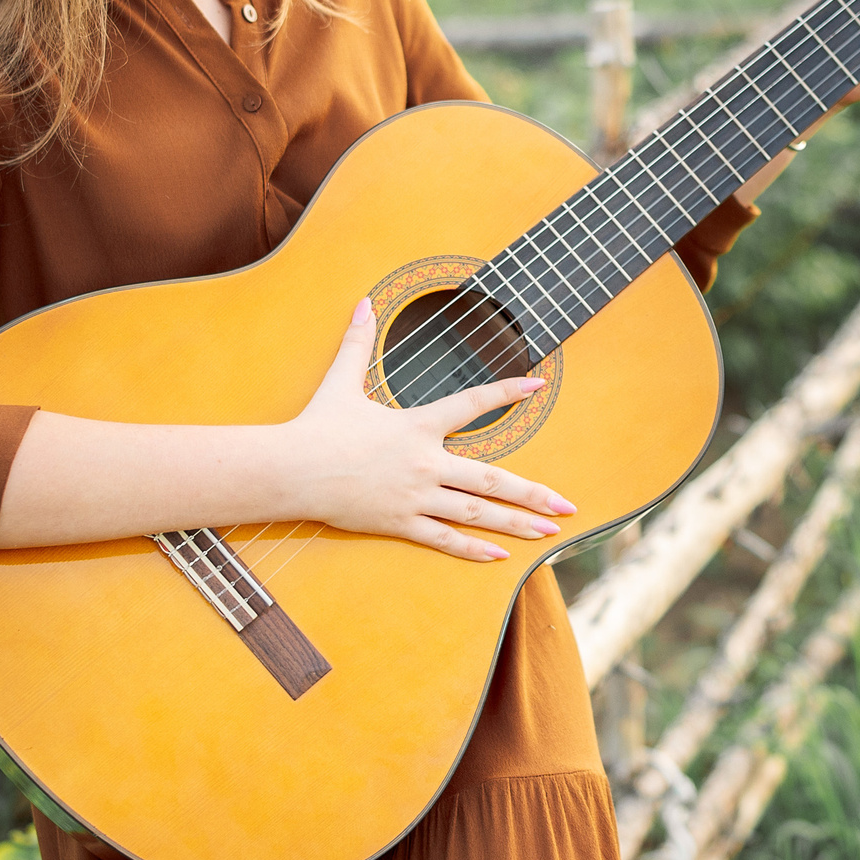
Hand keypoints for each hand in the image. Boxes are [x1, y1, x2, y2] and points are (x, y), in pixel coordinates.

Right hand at [276, 300, 576, 561]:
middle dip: (533, 492)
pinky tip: (500, 557)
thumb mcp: (340, 381)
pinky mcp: (399, 523)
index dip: (505, 393)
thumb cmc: (316, 426)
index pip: (471, 404)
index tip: (536, 387)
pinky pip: (443, 539)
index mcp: (417, 426)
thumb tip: (363, 302)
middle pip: (491, 479)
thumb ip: (358, 343)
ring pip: (476, 514)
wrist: (291, 471)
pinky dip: (472, 550)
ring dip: (515, 522)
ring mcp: (415, 497)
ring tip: (548, 531)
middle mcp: (425, 463)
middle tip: (568, 504)